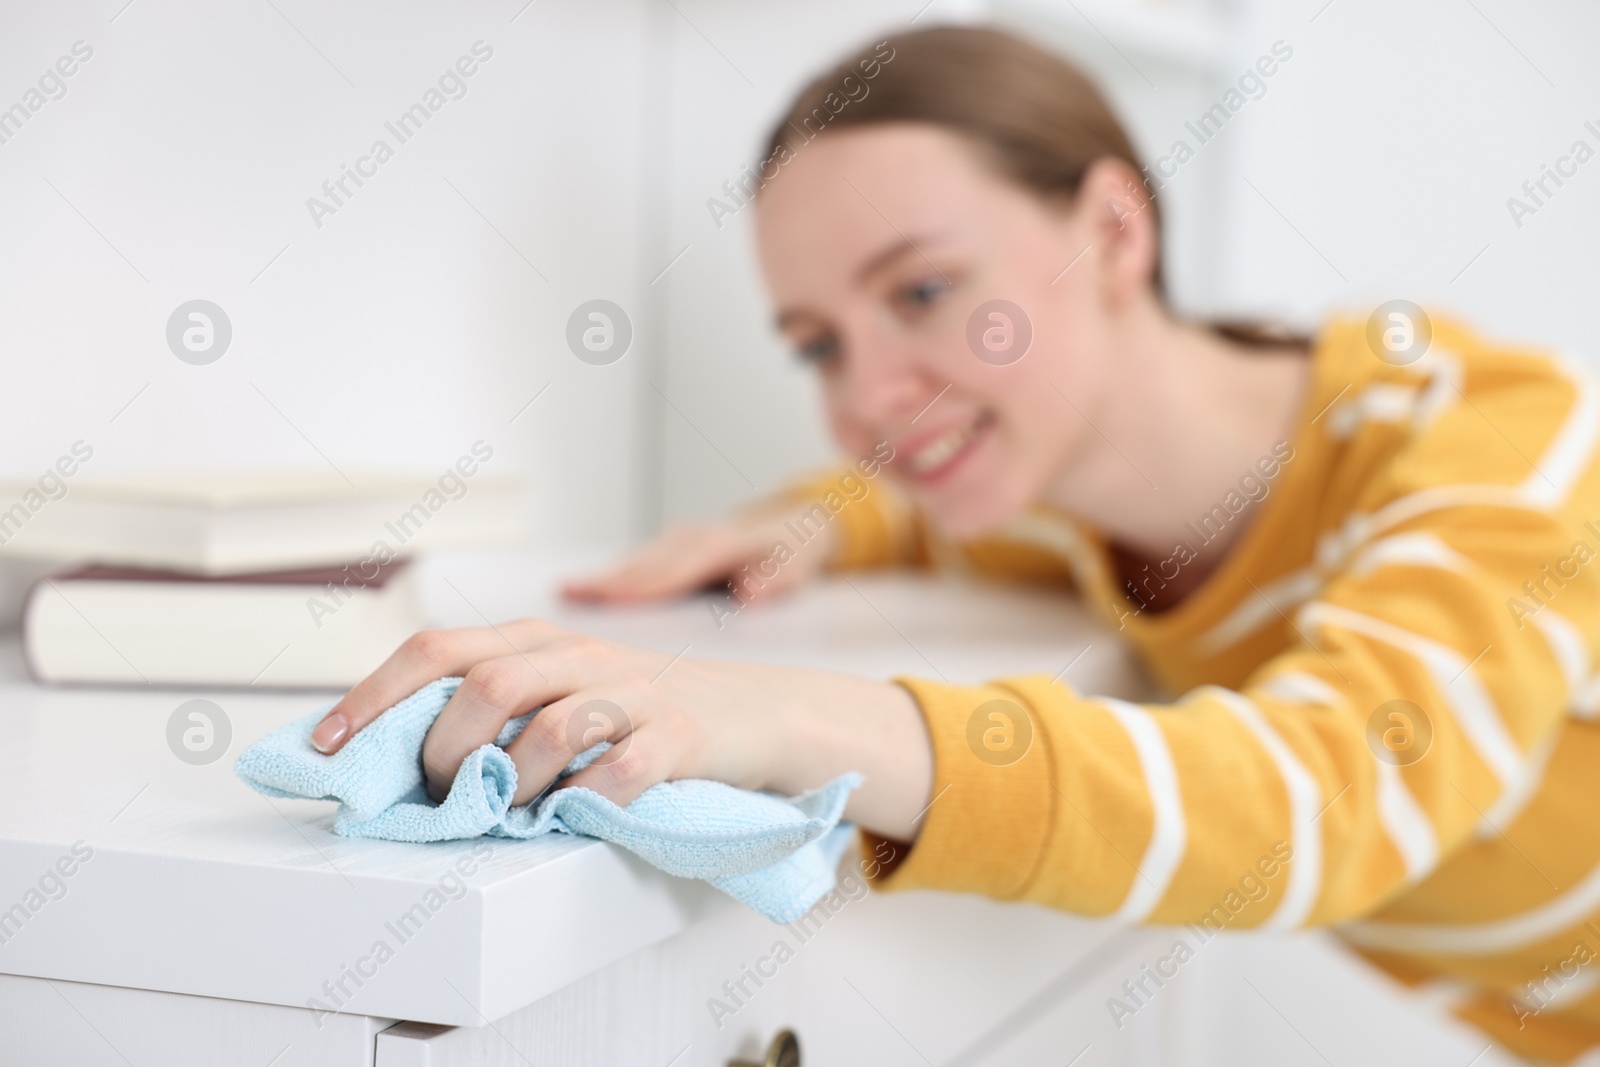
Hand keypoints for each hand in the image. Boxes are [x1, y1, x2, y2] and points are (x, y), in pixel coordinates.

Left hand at [309, 620, 933, 839]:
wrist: (759, 712)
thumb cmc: (646, 710)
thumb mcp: (568, 690)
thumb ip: (498, 708)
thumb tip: (403, 755)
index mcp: (539, 639)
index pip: (437, 649)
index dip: (373, 697)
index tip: (326, 747)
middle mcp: (580, 655)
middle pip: (486, 681)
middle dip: (447, 747)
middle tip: (449, 792)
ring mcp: (633, 690)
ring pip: (551, 724)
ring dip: (517, 780)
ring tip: (517, 809)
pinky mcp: (680, 732)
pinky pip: (625, 766)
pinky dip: (591, 798)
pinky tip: (582, 814)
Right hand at [560, 501, 837, 604]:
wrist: (797, 526)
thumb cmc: (794, 552)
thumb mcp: (798, 567)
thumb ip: (776, 580)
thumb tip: (753, 593)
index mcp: (718, 546)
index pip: (675, 571)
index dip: (642, 587)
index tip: (611, 600)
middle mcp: (692, 539)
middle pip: (644, 565)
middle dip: (606, 580)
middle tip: (567, 594)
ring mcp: (680, 541)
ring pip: (636, 562)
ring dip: (602, 578)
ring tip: (566, 592)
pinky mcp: (674, 548)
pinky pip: (639, 563)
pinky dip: (612, 575)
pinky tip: (587, 589)